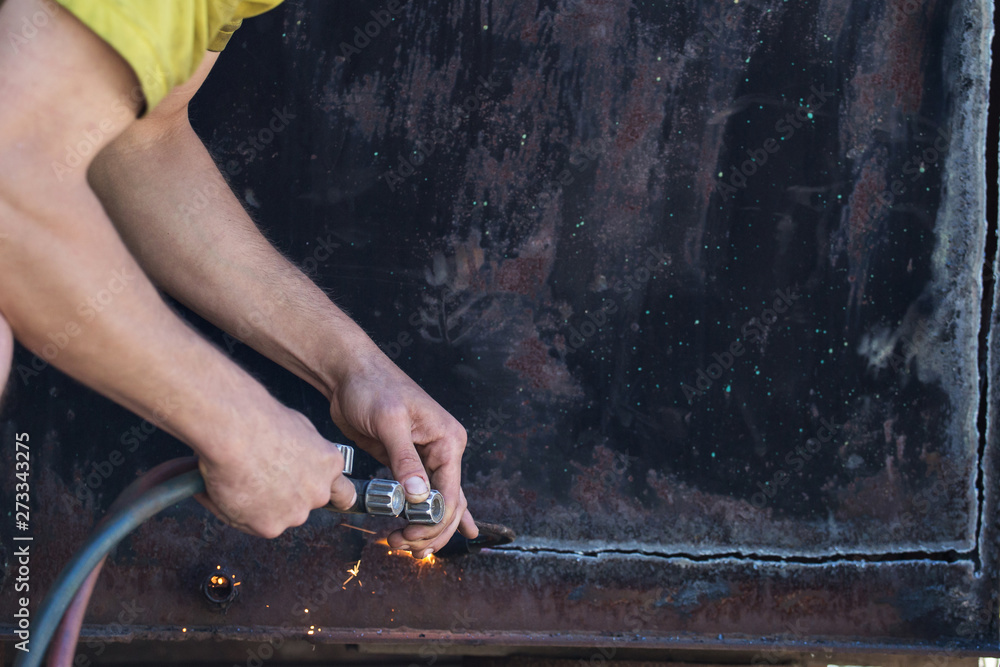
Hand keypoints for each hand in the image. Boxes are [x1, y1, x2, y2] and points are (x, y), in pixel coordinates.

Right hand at [195, 403, 356, 538]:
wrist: (235, 431)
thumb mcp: (300, 428)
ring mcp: (295, 513)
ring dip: (263, 505)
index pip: (343, 493)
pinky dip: (240, 512)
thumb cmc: (262, 422)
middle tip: (262, 476)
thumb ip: (308, 452)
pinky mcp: (270, 527)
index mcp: (330, 466)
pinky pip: (253, 524)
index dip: (329, 494)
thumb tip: (299, 458)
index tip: (319, 493)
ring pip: (279, 516)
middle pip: (305, 503)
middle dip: (287, 496)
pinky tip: (231, 489)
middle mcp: (318, 493)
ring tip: (244, 479)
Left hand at [328, 345, 477, 555]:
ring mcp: (425, 458)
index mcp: (447, 439)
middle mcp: (443, 450)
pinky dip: (425, 516)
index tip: (408, 536)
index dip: (432, 521)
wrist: (349, 374)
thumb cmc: (372, 387)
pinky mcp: (405, 462)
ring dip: (424, 529)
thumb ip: (404, 458)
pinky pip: (421, 495)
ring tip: (402, 545)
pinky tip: (440, 535)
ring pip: (435, 504)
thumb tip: (418, 495)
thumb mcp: (389, 420)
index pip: (450, 493)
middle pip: (448, 504)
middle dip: (429, 530)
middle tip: (403, 545)